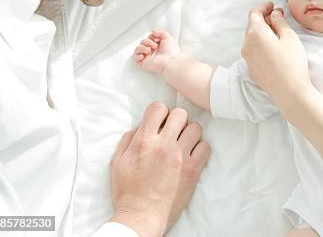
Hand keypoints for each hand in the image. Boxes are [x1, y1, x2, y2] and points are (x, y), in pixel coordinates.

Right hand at [110, 102, 210, 235]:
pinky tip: (191, 155)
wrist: (142, 215)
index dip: (159, 113)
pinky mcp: (193, 169)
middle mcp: (164, 145)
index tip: (159, 122)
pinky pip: (205, 146)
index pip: (158, 108)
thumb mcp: (117, 162)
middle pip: (180, 114)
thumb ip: (128, 140)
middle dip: (176, 120)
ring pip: (195, 128)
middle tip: (173, 132)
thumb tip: (141, 126)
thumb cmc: (127, 191)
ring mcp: (180, 156)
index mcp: (143, 141)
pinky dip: (200, 149)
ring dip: (189, 134)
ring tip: (183, 144)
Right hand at [134, 29, 180, 73]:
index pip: (148, 38)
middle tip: (155, 46)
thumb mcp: (168, 38)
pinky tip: (143, 56)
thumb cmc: (171, 52)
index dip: (151, 37)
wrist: (171, 62)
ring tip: (149, 50)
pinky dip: (137, 56)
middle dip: (147, 42)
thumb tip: (153, 31)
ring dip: (141, 48)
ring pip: (137, 49)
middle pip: (142, 42)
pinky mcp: (144, 64)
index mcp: (156, 45)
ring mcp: (147, 57)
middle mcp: (151, 51)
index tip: (157, 39)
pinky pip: (135, 59)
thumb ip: (161, 32)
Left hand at [241, 2, 312, 102]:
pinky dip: (260, 44)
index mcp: (256, 33)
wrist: (289, 92)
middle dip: (263, 19)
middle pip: (252, 25)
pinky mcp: (251, 69)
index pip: (254, 13)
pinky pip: (253, 50)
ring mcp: (247, 58)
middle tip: (277, 17)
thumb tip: (274, 14)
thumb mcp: (290, 37)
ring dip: (261, 32)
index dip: (263, 7)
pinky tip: (272, 48)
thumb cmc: (292, 63)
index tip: (272, 5)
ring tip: (276, 32)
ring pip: (251, 38)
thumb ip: (280, 22)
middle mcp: (247, 44)